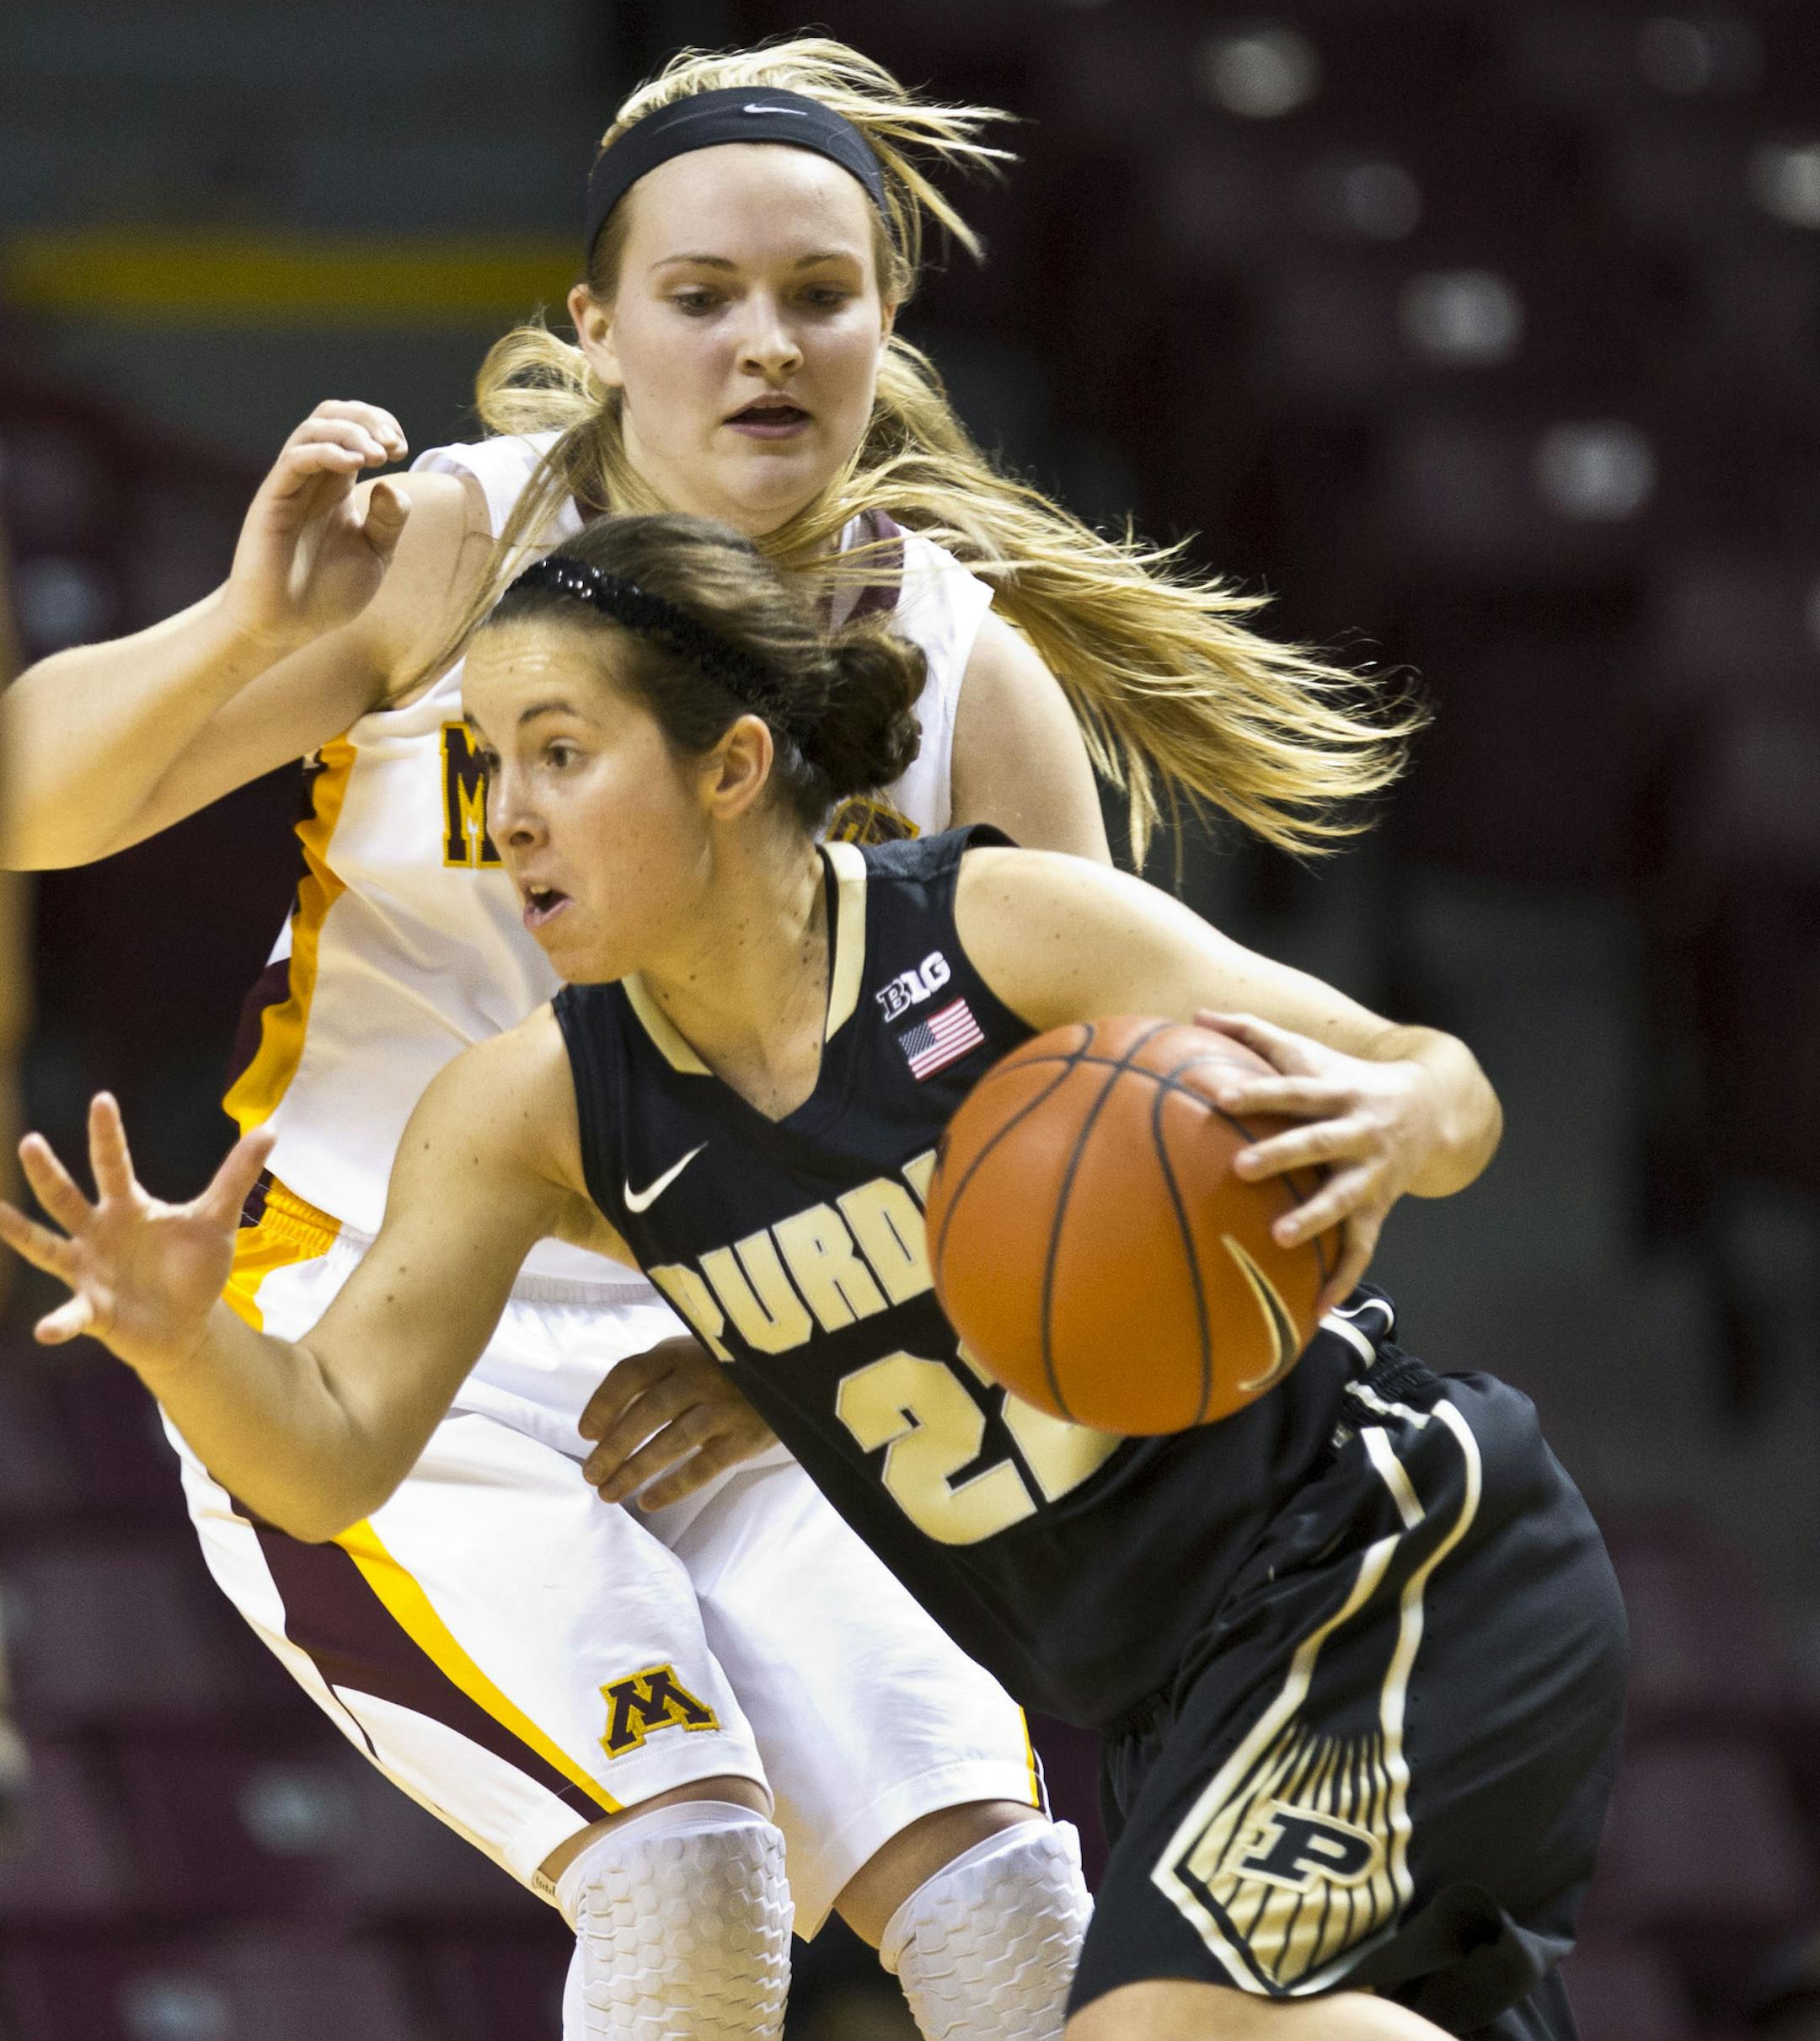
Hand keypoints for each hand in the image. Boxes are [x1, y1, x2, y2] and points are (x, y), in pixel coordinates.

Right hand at [0, 1094, 273, 1380]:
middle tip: (30, 1141)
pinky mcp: (92, 1310)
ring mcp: (88, 1271)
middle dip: (48, 1172)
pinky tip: (46, 1330)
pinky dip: (59, 1323)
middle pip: (66, 1196)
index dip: (108, 1134)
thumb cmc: (193, 1269)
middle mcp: (97, 1233)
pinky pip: (70, 1316)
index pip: (113, 1164)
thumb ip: (236, 1176)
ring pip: (46, 1247)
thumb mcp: (217, 1220)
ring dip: (21, 1232)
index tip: (102, 1099)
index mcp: (128, 1208)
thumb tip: (271, 1128)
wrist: (188, 1325)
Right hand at [222, 401, 411, 649]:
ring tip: (379, 455)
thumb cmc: (326, 594)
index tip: (402, 448)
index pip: (353, 431)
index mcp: (336, 487)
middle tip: (393, 444)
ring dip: (351, 432)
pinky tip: (355, 463)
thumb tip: (391, 483)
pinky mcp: (273, 500)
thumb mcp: (374, 555)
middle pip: (331, 416)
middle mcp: (312, 479)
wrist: (285, 627)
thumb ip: (389, 520)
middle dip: (367, 418)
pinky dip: (326, 451)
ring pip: (312, 430)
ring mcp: (290, 486)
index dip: (379, 425)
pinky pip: (294, 459)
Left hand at [578, 1336, 777, 1510]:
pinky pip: (703, 1467)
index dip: (602, 1404)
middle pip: (647, 1412)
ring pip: (672, 1443)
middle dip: (613, 1447)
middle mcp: (701, 1375)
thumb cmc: (726, 1367)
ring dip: (635, 1471)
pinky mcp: (746, 1437)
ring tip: (609, 1494)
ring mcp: (726, 1407)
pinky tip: (648, 1502)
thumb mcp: (691, 1353)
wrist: (794, 1372)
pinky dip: (673, 1486)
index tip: (584, 1434)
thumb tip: (604, 1421)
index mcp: (681, 1351)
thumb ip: (655, 1375)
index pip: (630, 1373)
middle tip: (590, 1475)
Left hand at [1195, 1011, 1445, 1313]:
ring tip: (1280, 1237)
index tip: (1220, 1096)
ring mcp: (1371, 1173)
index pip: (1292, 1090)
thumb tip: (1197, 1012)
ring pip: (1344, 1198)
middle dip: (1282, 1154)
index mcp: (1335, 1092)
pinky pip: (1362, 1248)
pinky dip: (1342, 1279)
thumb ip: (1254, 1032)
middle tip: (1239, 1167)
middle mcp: (1357, 1131)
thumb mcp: (1309, 1051)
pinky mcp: (1379, 1207)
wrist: (1433, 1105)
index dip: (1259, 1091)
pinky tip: (1315, 1309)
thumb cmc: (1348, 1077)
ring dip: (1315, 1218)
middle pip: (1318, 1142)